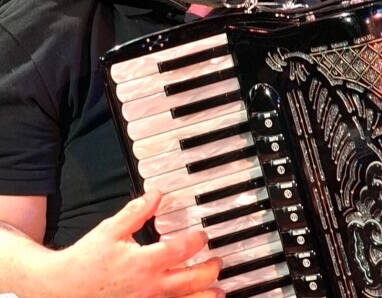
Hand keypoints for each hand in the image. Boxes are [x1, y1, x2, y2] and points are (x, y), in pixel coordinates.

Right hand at [53, 188, 223, 297]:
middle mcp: (149, 286)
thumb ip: (137, 211)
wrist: (63, 289)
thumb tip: (157, 194)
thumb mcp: (112, 229)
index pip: (181, 250)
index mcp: (144, 262)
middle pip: (190, 281)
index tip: (203, 235)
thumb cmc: (87, 259)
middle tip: (217, 261)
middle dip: (209, 270)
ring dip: (204, 297)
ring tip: (219, 292)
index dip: (197, 240)